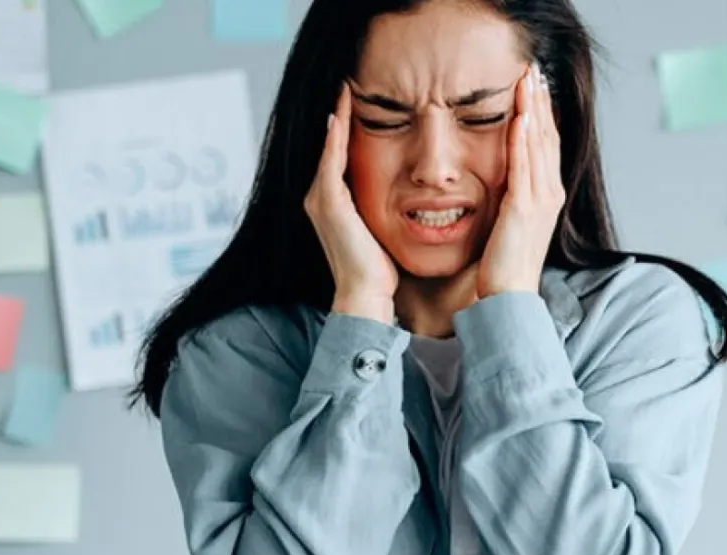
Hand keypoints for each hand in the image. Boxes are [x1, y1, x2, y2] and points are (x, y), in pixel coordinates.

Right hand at [304, 82, 398, 321]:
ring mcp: (320, 200)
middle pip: (329, 147)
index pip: (339, 156)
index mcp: (333, 204)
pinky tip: (341, 116)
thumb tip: (407, 202)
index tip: (357, 104)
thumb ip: (384, 212)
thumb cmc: (378, 272)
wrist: (365, 297)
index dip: (346, 130)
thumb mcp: (382, 232)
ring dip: (336, 118)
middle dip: (338, 116)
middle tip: (347, 84)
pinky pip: (331, 162)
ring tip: (344, 90)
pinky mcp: (328, 203)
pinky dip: (335, 138)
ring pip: (328, 148)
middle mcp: (320, 198)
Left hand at [477, 62, 565, 298]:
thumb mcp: (511, 224)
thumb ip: (513, 198)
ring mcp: (540, 199)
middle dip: (541, 101)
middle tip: (534, 69)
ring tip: (528, 79)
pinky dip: (523, 138)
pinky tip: (520, 116)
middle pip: (548, 136)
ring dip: (534, 109)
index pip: (547, 144)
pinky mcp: (524, 208)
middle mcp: (550, 193)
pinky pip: (524, 165)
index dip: (543, 113)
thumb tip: (506, 179)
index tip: (535, 86)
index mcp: (548, 196)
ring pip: (539, 144)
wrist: (509, 297)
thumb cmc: (505, 266)